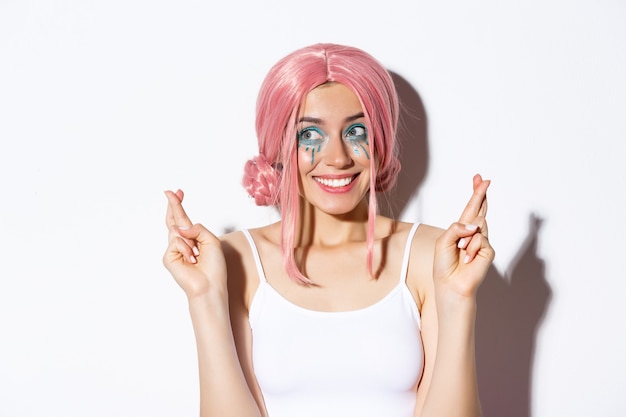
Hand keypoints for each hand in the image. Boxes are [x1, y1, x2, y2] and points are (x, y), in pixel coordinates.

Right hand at [163, 190, 227, 298]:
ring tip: (197, 256)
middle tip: (170, 191)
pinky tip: (191, 260)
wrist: (210, 285)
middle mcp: (182, 243)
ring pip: (178, 231)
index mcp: (193, 239)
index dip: (179, 206)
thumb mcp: (211, 241)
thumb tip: (180, 227)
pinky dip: (186, 249)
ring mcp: (174, 250)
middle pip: (174, 220)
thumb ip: (197, 229)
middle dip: (173, 205)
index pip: (183, 219)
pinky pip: (177, 242)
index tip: (178, 192)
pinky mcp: (168, 258)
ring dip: (191, 241)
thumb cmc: (214, 267)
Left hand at [433, 174, 494, 298]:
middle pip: (480, 209)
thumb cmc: (444, 265)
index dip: (475, 194)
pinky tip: (467, 259)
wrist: (450, 284)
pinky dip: (471, 248)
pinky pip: (480, 239)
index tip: (478, 178)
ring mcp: (482, 241)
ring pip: (479, 223)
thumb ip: (456, 228)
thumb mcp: (444, 242)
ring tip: (460, 252)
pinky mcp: (488, 250)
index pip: (470, 208)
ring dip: (465, 238)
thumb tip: (475, 225)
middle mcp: (473, 233)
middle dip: (481, 193)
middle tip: (485, 179)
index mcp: (461, 229)